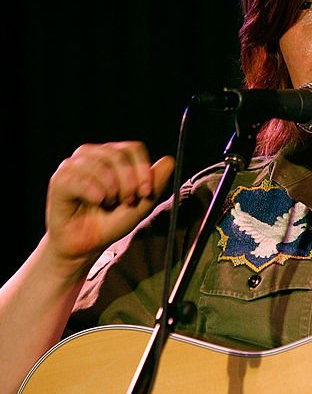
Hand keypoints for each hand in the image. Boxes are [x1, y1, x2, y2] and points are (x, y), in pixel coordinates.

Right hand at [44, 141, 174, 273]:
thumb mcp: (140, 205)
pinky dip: (93, 193)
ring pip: (100, 165)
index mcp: (111, 156)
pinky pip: (80, 179)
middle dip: (129, 183)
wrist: (86, 245)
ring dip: (111, 190)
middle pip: (118, 155)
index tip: (145, 192)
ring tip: (107, 204)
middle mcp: (91, 155)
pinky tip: (95, 202)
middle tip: (127, 202)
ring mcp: (74, 165)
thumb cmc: (110, 222)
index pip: (132, 148)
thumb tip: (170, 160)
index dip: (143, 169)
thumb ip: (155, 184)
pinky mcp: (60, 180)